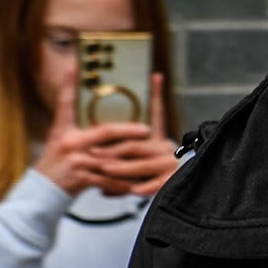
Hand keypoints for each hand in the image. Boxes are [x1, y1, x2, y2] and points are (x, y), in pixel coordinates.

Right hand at [36, 68, 153, 196]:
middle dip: (128, 130)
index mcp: (63, 130)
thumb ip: (75, 125)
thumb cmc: (55, 163)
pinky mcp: (80, 178)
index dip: (69, 84)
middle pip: (105, 132)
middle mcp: (70, 143)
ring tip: (149, 155)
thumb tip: (95, 111)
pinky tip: (136, 182)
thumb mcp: (59, 139)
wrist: (42, 191)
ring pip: (111, 158)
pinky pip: (108, 180)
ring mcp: (76, 161)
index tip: (75, 65)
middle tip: (147, 129)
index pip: (66, 103)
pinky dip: (122, 182)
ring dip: (131, 159)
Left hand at [93, 72, 180, 197]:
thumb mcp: (130, 157)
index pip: (156, 113)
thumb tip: (108, 123)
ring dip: (120, 168)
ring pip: (140, 164)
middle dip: (112, 149)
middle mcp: (165, 147)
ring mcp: (169, 163)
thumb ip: (119, 144)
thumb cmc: (141, 174)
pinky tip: (129, 190)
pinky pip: (152, 184)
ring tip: (103, 170)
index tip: (156, 75)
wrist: (175, 191)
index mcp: (156, 138)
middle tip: (92, 152)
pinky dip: (140, 187)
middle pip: (134, 145)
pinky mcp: (171, 180)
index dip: (156, 94)